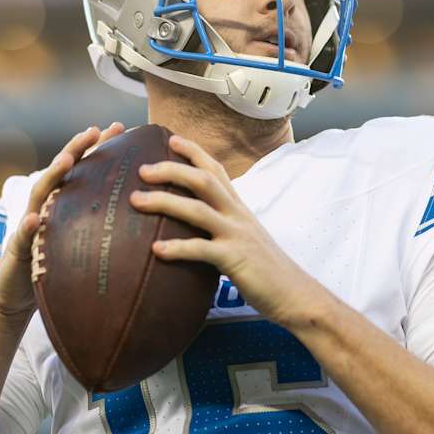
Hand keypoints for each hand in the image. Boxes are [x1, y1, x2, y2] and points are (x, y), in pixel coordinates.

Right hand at [0, 122, 124, 320]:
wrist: (17, 295)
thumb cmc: (56, 267)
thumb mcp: (82, 242)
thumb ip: (101, 224)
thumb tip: (142, 213)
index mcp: (63, 203)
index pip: (82, 169)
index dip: (98, 147)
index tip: (120, 127)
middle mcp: (44, 206)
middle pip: (61, 172)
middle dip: (77, 147)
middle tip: (95, 129)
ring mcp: (28, 225)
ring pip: (40, 195)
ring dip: (52, 176)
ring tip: (67, 159)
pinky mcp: (18, 250)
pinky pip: (21, 237)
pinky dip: (26, 226)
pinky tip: (32, 218)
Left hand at [128, 133, 331, 329]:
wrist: (296, 294)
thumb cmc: (267, 271)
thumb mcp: (247, 239)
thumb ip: (225, 227)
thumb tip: (197, 229)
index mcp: (240, 209)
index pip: (217, 170)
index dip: (194, 152)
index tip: (171, 139)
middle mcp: (239, 216)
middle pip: (204, 180)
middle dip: (171, 170)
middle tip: (142, 170)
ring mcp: (237, 235)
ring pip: (197, 209)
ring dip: (164, 202)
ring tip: (136, 200)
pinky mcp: (235, 259)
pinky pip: (202, 250)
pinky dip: (177, 247)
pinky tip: (156, 249)